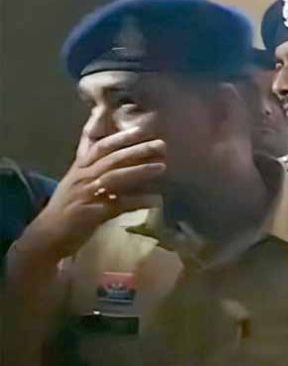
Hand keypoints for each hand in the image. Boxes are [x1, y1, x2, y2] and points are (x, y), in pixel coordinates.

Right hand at [24, 127, 165, 258]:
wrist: (47, 236)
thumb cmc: (66, 207)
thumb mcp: (77, 181)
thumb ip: (93, 164)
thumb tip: (113, 150)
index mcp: (79, 168)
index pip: (100, 146)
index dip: (121, 137)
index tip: (141, 129)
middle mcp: (82, 177)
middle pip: (112, 158)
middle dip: (137, 150)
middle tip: (161, 144)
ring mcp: (86, 195)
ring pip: (115, 177)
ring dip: (139, 171)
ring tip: (161, 167)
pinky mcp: (92, 214)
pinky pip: (119, 205)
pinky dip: (137, 201)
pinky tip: (155, 200)